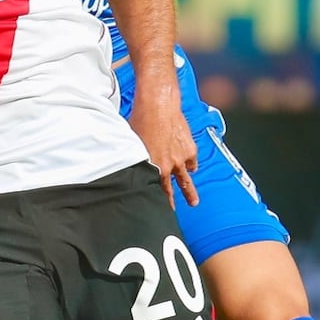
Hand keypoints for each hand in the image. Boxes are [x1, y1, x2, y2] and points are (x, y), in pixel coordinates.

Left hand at [129, 90, 198, 207]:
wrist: (159, 104)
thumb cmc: (141, 120)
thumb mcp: (131, 141)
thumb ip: (133, 156)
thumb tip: (126, 162)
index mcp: (151, 166)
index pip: (154, 190)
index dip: (155, 200)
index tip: (156, 210)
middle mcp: (167, 166)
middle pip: (171, 190)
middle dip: (171, 203)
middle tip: (171, 214)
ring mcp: (181, 158)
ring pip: (186, 180)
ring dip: (189, 192)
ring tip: (193, 202)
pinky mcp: (190, 149)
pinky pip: (192, 162)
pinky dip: (190, 164)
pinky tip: (190, 167)